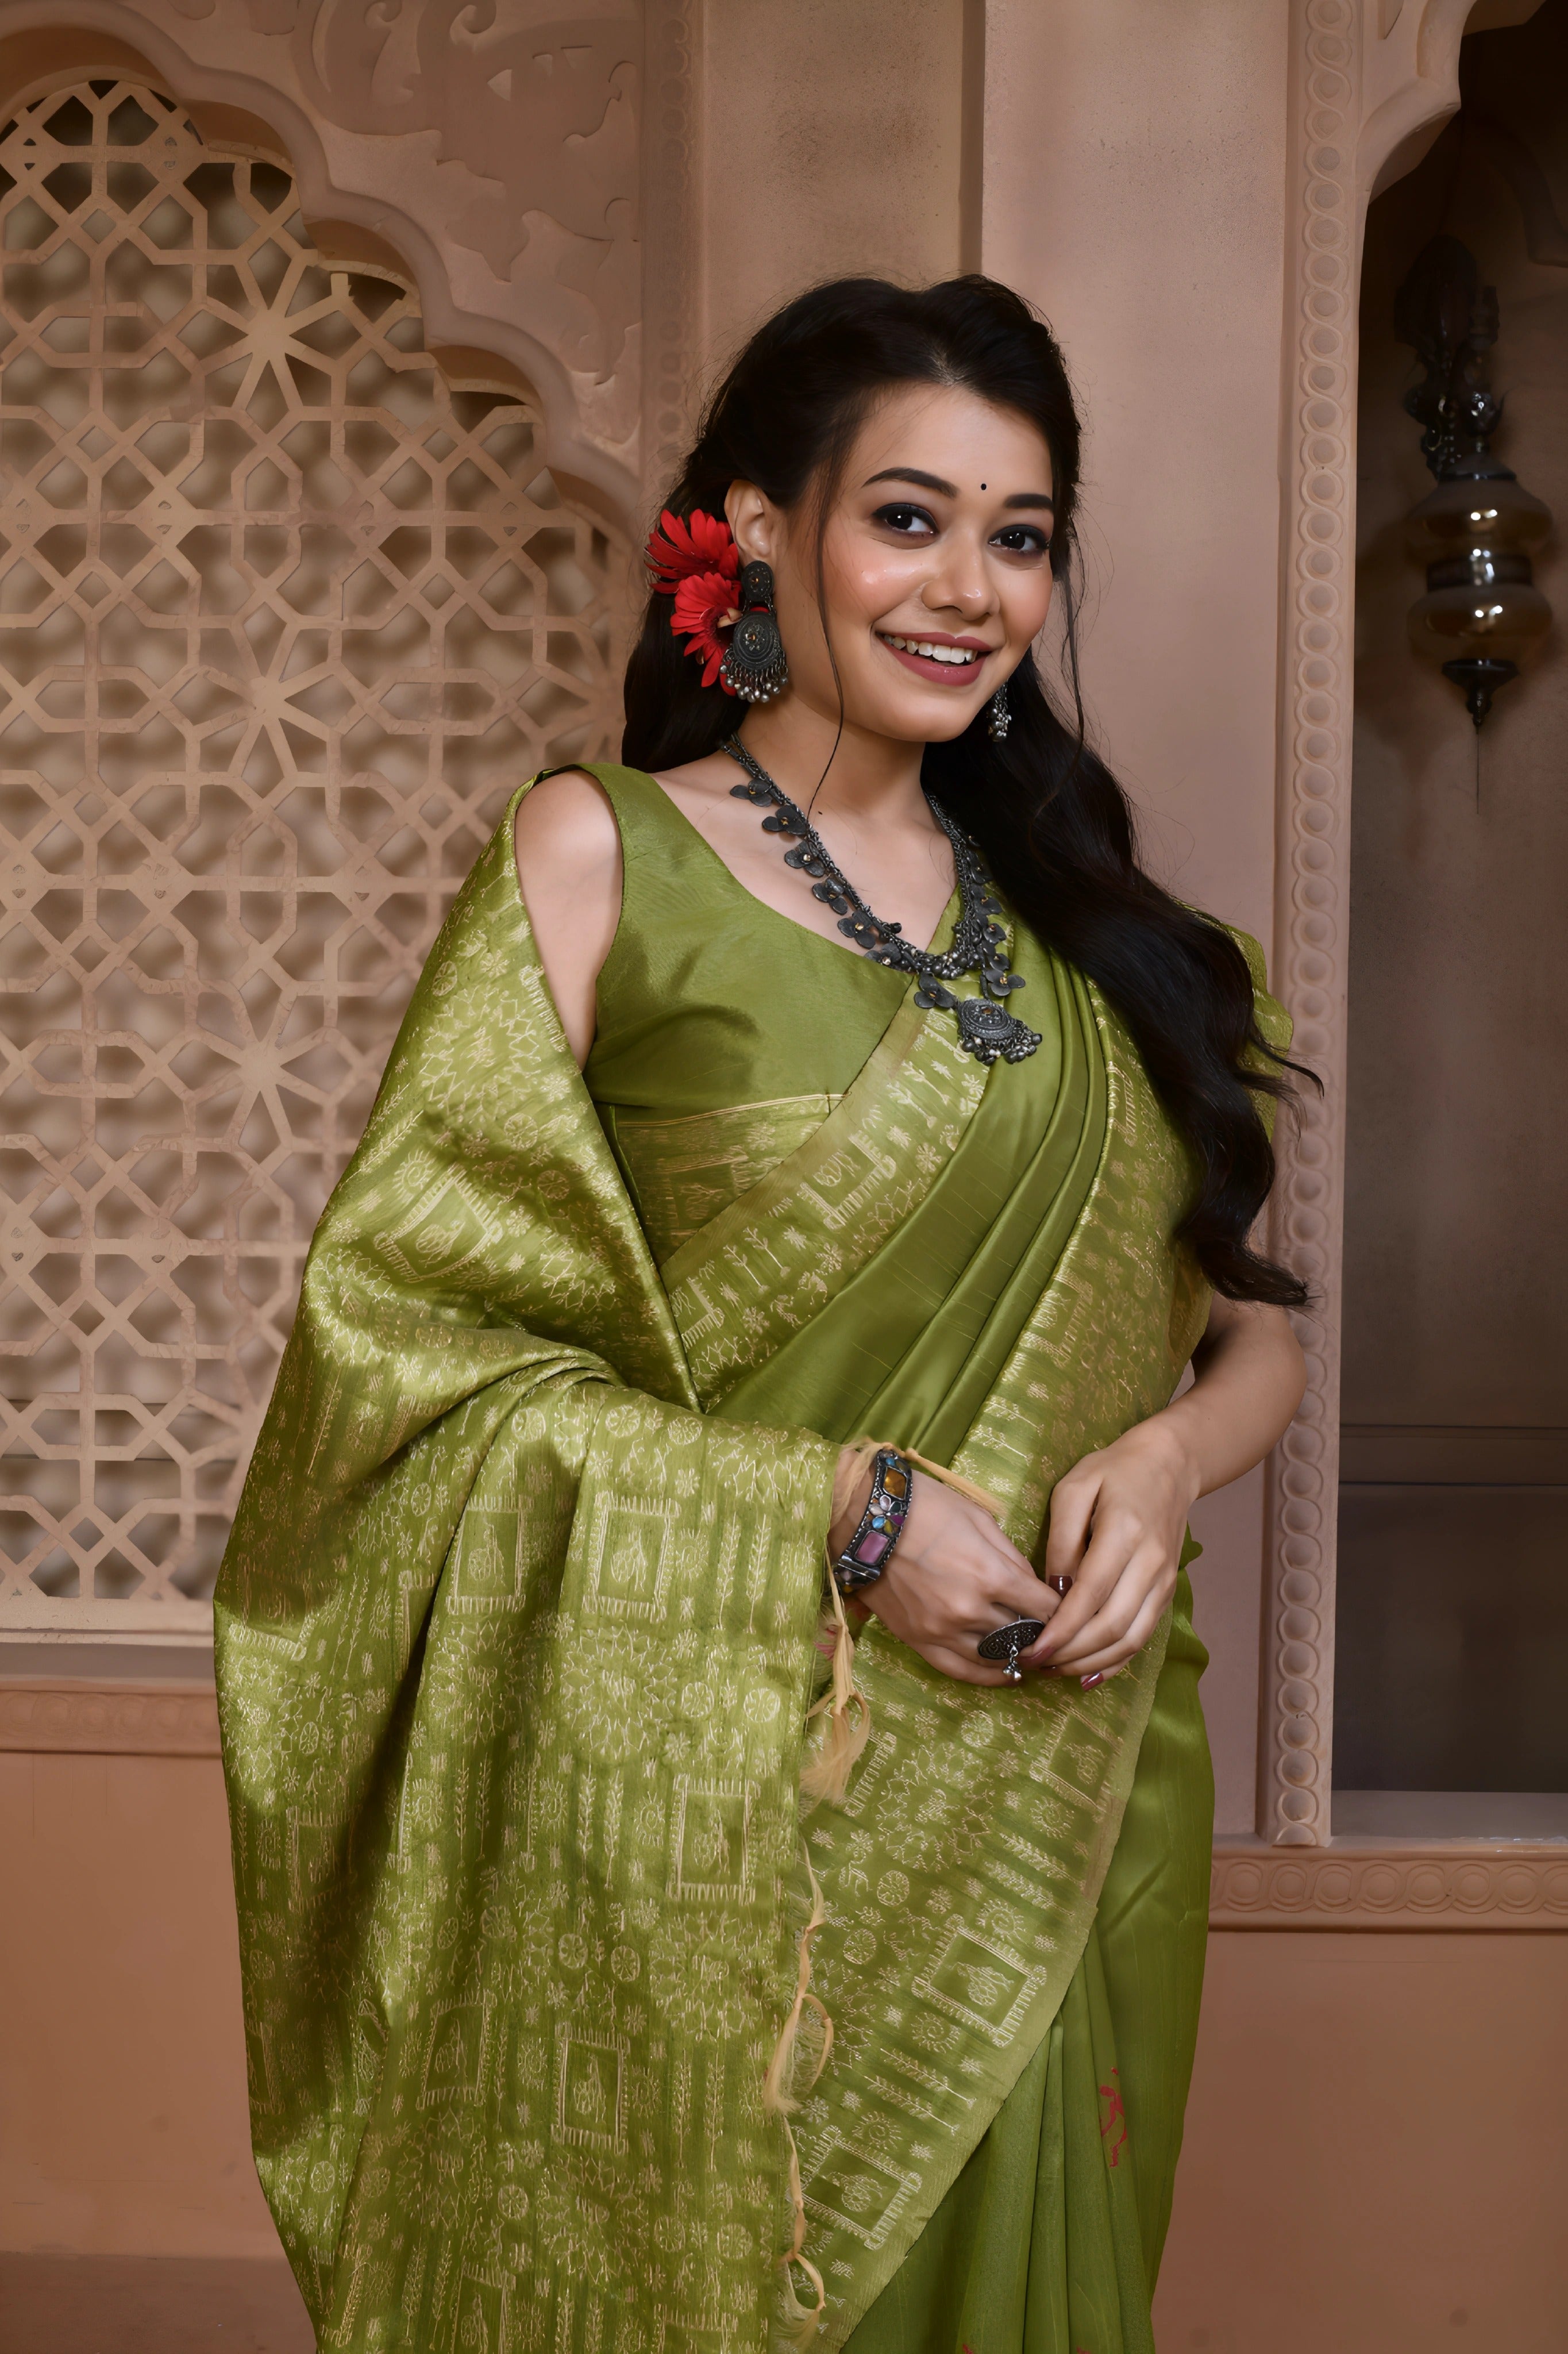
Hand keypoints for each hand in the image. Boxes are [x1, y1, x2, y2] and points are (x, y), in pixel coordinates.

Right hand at [829, 1454, 1062, 1686]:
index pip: (1045, 1609)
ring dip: (1018, 1656)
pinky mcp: (919, 1641)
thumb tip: (1034, 1588)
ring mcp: (942, 1631)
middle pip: (1024, 1636)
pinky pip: (960, 1671)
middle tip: (1054, 1632)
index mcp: (992, 1575)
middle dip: (1043, 1634)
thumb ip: (1013, 1558)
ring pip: (996, 1658)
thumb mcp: (981, 1519)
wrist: (865, 1517)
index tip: (1069, 1610)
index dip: (1062, 1610)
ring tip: (1032, 1652)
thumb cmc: (928, 1507)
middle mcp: (971, 1611)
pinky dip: (986, 1676)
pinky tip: (1004, 1674)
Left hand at [1021, 1416, 1201, 1685]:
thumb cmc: (1114, 1471)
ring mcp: (1163, 1581)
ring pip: (1131, 1639)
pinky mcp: (1166, 1592)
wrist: (1170, 1465)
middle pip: (1112, 1626)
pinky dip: (1116, 1661)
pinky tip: (1087, 1672)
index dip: (1062, 1629)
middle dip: (1071, 1653)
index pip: (1091, 1595)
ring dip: (1091, 1663)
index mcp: (1125, 1533)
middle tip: (1034, 1663)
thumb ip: (1061, 1539)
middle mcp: (1151, 1563)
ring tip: (1054, 1669)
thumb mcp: (1074, 1488)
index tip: (1032, 1648)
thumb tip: (1052, 1591)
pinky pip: (1143, 1637)